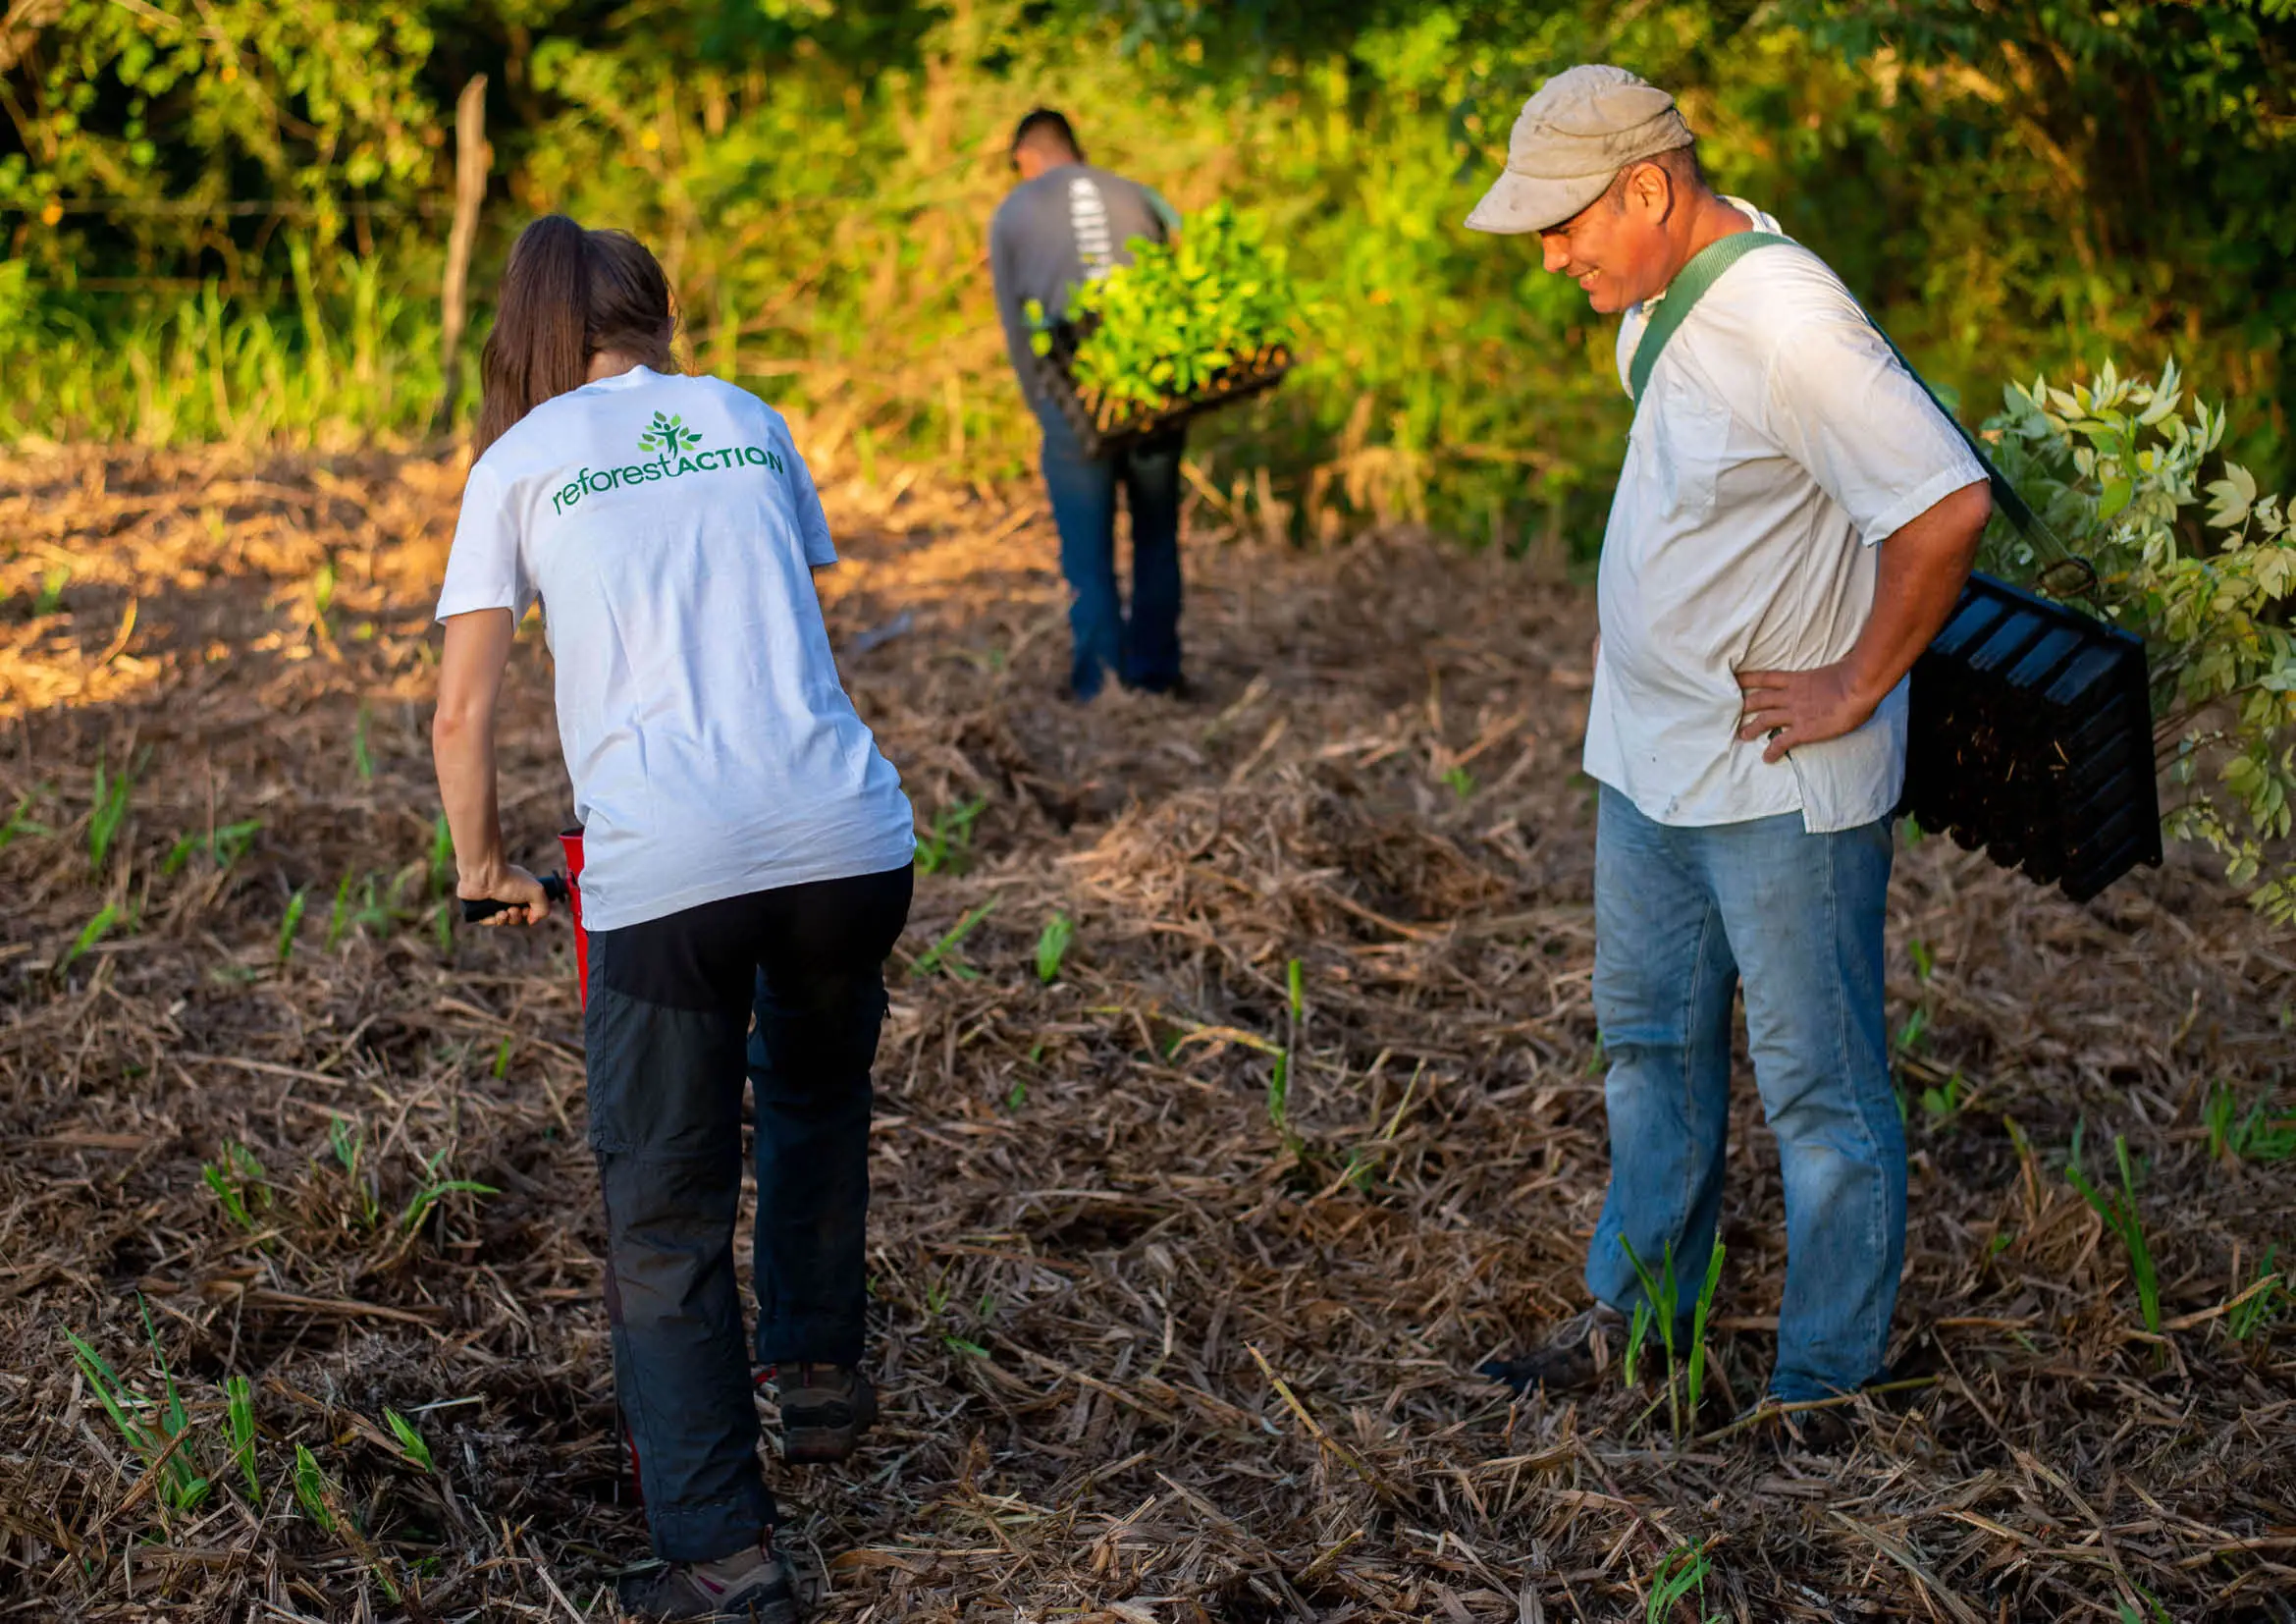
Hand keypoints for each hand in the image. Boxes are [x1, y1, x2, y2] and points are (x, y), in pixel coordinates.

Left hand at [457, 863, 550, 926]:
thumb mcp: (537, 892)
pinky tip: (495, 914)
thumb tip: (533, 920)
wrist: (484, 876)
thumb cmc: (510, 880)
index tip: (529, 911)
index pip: (529, 907)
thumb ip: (544, 907)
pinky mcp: (480, 906)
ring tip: (504, 912)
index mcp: (522, 889)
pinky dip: (493, 920)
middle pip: (516, 916)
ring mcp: (493, 901)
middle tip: (514, 910)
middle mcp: (508, 895)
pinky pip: (488, 921)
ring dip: (506, 920)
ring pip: (503, 920)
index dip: (530, 913)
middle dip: (517, 917)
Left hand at [1735, 661, 1876, 763]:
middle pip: (1758, 700)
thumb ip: (1826, 675)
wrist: (1859, 686)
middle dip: (1742, 706)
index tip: (1732, 680)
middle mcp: (1791, 695)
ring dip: (1751, 729)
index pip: (1765, 677)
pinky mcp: (1803, 730)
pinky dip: (1772, 751)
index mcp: (1797, 679)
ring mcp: (1795, 713)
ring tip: (1742, 736)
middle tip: (1729, 712)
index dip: (1746, 679)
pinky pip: (1782, 742)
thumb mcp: (1833, 670)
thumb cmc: (1854, 675)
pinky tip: (1767, 759)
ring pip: (1764, 720)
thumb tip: (1836, 674)